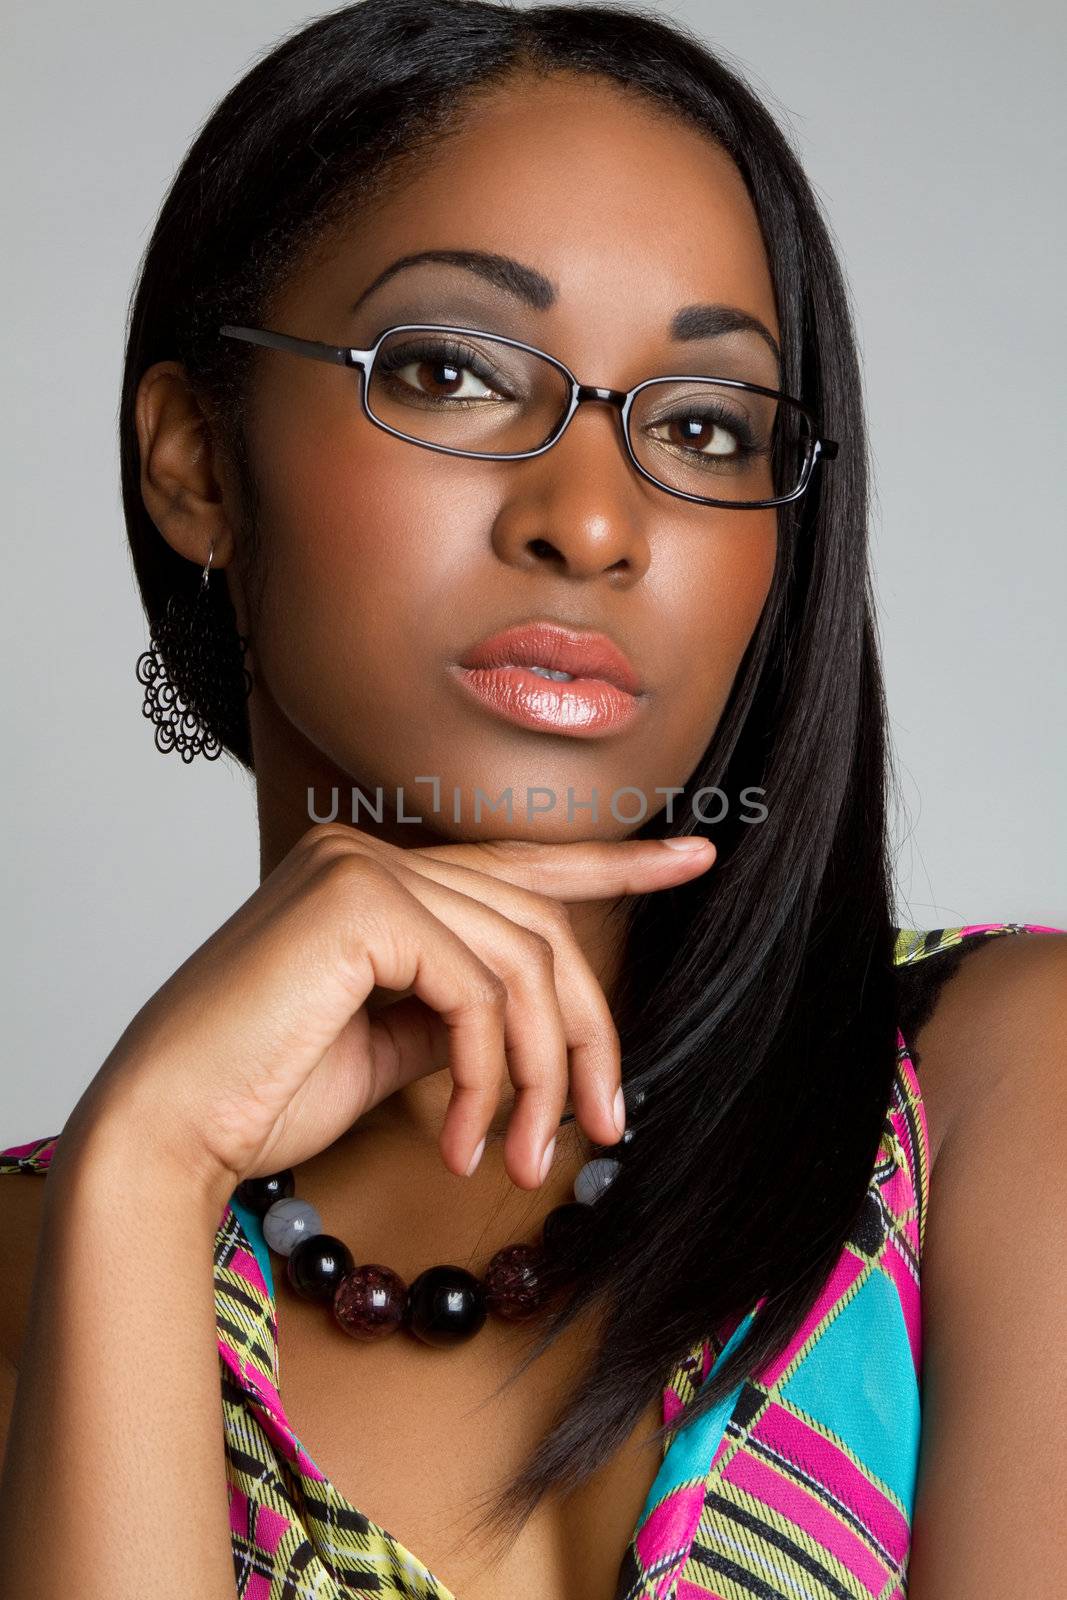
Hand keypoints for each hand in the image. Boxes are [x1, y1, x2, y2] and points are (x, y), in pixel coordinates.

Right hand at [61, 823, 714, 1202]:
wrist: (170, 1131)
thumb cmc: (265, 1093)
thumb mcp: (394, 1046)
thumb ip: (462, 1010)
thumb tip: (533, 1022)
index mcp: (380, 877)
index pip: (519, 864)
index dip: (613, 864)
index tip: (692, 858)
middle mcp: (373, 854)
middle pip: (539, 929)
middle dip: (586, 1036)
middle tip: (603, 1127)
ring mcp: (364, 868)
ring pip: (521, 964)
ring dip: (539, 1076)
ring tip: (518, 1157)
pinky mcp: (360, 904)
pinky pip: (478, 990)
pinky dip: (490, 1075)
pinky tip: (460, 1141)